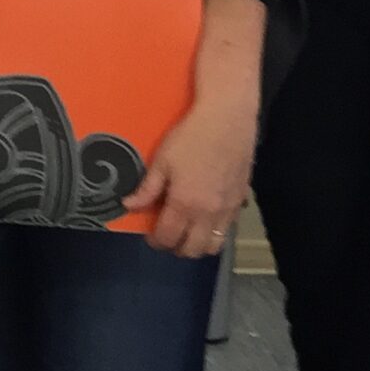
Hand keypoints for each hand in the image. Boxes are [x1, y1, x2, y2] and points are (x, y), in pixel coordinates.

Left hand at [126, 93, 254, 258]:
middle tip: (167, 234)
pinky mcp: (241, 201)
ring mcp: (228, 210)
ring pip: (214, 245)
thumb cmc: (191, 136)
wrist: (228, 120)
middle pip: (193, 250)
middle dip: (177, 247)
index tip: (149, 236)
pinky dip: (215, 231)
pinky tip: (206, 216)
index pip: (168, 238)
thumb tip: (128, 205)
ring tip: (187, 230)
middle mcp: (208, 214)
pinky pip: (228, 229)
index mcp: (185, 204)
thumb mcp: (162, 160)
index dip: (155, 241)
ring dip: (199, 245)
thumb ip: (147, 189)